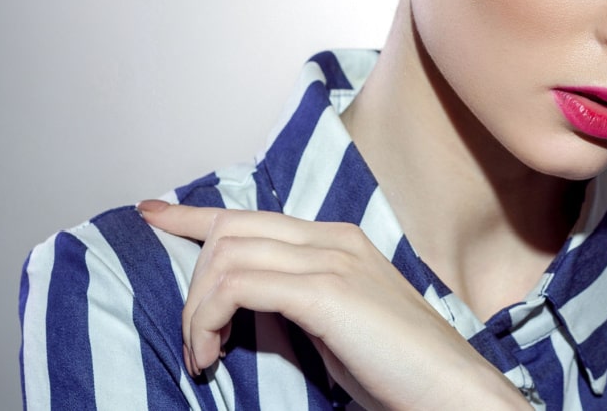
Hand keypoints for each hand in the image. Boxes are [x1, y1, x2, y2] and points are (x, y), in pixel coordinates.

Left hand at [136, 201, 529, 410]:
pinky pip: (236, 286)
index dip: (194, 215)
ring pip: (225, 256)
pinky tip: (212, 356)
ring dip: (196, 311)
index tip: (153, 215)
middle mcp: (333, 239)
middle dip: (192, 281)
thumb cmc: (402, 373)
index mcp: (340, 241)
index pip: (252, 215)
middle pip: (230, 230)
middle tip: (192, 339)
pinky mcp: (324, 292)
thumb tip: (248, 306)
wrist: (453, 392)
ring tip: (203, 357)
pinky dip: (208, 320)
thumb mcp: (344, 326)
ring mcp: (330, 261)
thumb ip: (303, 302)